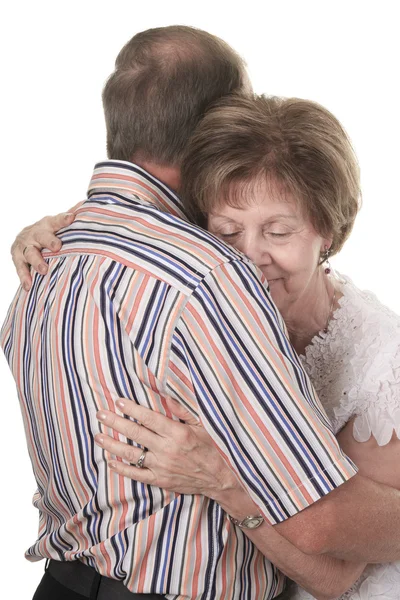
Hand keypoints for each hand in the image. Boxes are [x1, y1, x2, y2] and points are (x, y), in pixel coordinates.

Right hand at [11, 212, 74, 290]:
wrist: (26, 237)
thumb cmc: (49, 234)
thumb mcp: (57, 227)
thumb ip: (69, 225)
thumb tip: (85, 220)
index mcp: (47, 224)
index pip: (56, 220)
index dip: (63, 219)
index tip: (71, 218)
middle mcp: (34, 233)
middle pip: (41, 236)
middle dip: (49, 241)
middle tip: (57, 247)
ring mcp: (24, 245)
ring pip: (30, 253)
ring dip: (37, 262)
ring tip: (44, 270)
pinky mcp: (16, 257)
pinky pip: (20, 268)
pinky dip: (24, 277)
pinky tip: (28, 285)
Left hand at [95, 397, 238, 496]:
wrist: (218, 478)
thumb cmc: (210, 448)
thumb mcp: (201, 425)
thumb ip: (182, 411)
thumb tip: (165, 395)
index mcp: (177, 433)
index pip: (148, 418)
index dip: (131, 409)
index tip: (118, 401)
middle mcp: (166, 449)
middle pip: (135, 433)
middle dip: (115, 422)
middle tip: (100, 414)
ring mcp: (161, 466)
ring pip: (131, 454)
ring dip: (112, 444)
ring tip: (97, 436)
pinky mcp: (159, 480)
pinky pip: (136, 474)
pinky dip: (121, 468)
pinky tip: (110, 460)